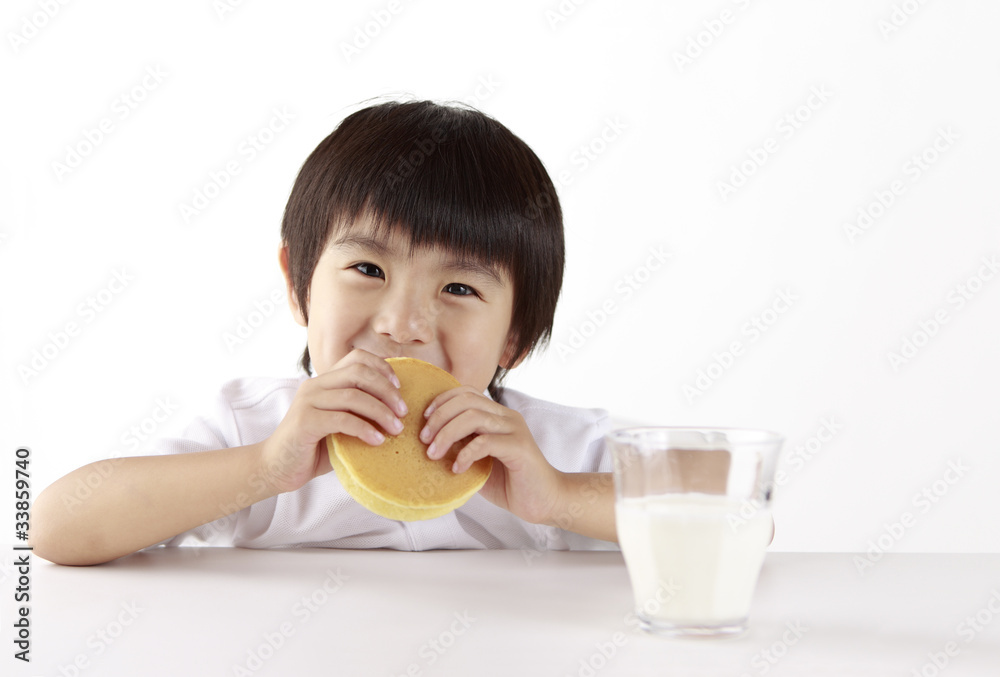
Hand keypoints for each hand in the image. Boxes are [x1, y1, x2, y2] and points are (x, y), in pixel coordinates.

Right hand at [258, 349, 408, 493]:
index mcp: (324, 382)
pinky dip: (365, 429)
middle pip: (359, 373)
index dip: (383, 368)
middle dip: (387, 391)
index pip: (357, 358)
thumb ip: (360, 414)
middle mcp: (315, 386)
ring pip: (353, 396)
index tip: (399, 388)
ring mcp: (308, 402)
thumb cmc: (313, 449)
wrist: (277, 468)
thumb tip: (397, 412)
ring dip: (381, 411)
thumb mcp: (340, 426)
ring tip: (396, 429)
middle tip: (403, 411)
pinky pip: (342, 419)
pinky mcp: (305, 421)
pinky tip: (378, 440)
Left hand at [420, 387, 563, 524]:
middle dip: (439, 417)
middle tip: (424, 440)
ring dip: (447, 434)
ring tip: (434, 454)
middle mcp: (507, 417)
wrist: (544, 501)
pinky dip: (466, 453)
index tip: (424, 421)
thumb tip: (430, 444)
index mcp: (497, 415)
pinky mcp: (519, 448)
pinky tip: (457, 469)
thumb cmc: (511, 483)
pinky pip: (486, 442)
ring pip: (474, 416)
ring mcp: (514, 430)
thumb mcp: (479, 461)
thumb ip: (461, 447)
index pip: (467, 393)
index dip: (441, 401)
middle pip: (466, 400)